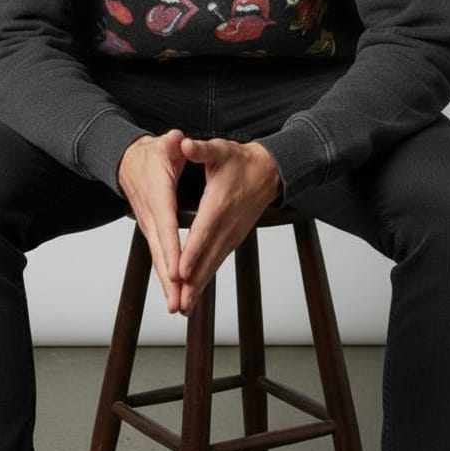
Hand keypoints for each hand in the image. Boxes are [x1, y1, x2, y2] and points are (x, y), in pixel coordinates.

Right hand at [118, 129, 186, 313]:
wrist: (125, 160)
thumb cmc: (150, 154)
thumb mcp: (163, 144)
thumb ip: (172, 144)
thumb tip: (178, 139)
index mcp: (158, 195)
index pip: (166, 224)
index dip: (172, 248)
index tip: (178, 270)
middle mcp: (151, 215)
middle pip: (160, 251)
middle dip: (169, 278)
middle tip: (179, 302)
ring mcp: (149, 225)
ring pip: (158, 258)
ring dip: (167, 284)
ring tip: (178, 307)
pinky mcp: (151, 231)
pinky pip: (159, 256)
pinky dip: (166, 277)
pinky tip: (175, 294)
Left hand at [177, 138, 281, 315]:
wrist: (270, 171)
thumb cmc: (242, 160)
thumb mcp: (221, 149)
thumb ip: (202, 149)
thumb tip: (185, 144)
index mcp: (219, 205)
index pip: (203, 233)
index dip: (191, 253)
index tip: (179, 271)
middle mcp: (227, 225)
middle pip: (207, 258)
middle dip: (192, 282)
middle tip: (178, 303)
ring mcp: (232, 235)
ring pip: (213, 265)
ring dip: (199, 286)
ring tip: (185, 307)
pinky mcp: (234, 239)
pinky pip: (218, 262)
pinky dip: (207, 279)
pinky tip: (196, 293)